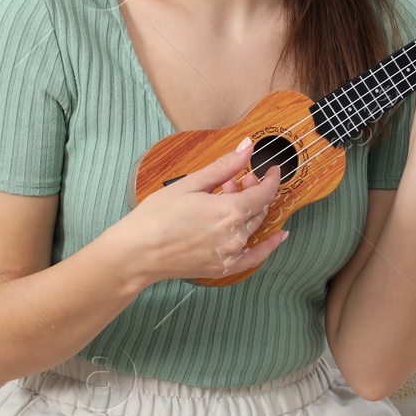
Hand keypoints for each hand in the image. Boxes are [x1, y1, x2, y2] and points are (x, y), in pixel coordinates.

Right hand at [121, 136, 287, 283]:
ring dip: (249, 210)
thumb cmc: (156, 216)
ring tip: (230, 196)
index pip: (264, 193)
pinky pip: (254, 258)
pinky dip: (268, 246)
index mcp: (229, 212)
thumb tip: (247, 147)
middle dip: (254, 191)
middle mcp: (235, 235)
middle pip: (259, 210)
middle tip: (241, 179)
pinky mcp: (223, 268)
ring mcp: (230, 254)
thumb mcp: (190, 184)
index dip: (271, 179)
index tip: (273, 169)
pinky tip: (279, 236)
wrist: (136, 252)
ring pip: (253, 227)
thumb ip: (224, 167)